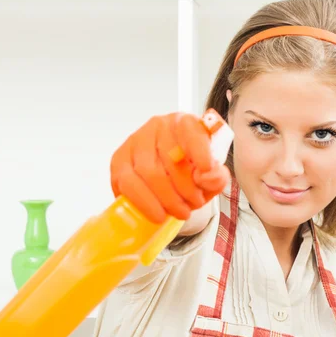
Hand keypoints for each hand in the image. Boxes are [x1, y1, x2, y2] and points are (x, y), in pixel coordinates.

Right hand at [110, 112, 229, 223]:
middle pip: (171, 158)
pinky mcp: (119, 160)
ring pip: (150, 172)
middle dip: (186, 189)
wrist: (169, 175)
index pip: (191, 131)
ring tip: (180, 211)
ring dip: (167, 199)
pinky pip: (129, 184)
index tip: (207, 169)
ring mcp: (136, 142)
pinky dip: (146, 203)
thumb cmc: (191, 171)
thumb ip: (216, 176)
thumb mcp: (212, 174)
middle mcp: (159, 126)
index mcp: (185, 123)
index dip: (200, 150)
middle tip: (194, 203)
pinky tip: (158, 213)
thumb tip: (207, 176)